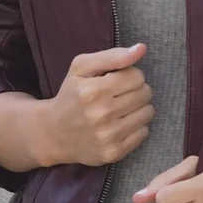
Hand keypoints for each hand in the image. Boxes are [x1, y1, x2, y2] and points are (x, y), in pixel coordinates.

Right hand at [34, 42, 154, 166]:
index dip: (129, 75)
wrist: (54, 133)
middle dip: (136, 90)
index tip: (117, 81)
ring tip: (121, 108)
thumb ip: (113, 56)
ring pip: (148, 113)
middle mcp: (100, 114)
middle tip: (119, 95)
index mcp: (92, 90)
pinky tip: (120, 124)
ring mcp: (107, 136)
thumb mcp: (81, 67)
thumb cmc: (71, 95)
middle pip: (145, 93)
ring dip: (139, 108)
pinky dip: (136, 127)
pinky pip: (144, 133)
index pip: (136, 76)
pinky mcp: (113, 153)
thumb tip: (142, 49)